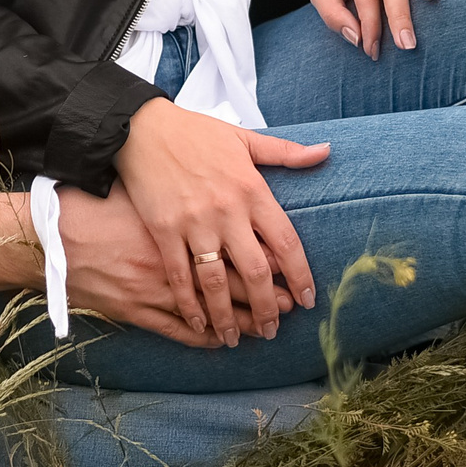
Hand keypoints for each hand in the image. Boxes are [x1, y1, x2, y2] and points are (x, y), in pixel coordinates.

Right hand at [116, 99, 326, 345]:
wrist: (140, 128)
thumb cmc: (195, 132)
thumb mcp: (244, 138)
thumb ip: (286, 152)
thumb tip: (326, 152)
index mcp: (251, 189)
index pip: (286, 241)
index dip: (300, 275)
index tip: (307, 299)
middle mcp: (227, 211)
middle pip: (256, 270)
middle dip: (267, 306)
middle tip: (273, 329)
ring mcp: (194, 224)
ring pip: (217, 282)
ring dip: (228, 315)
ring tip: (237, 338)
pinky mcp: (163, 231)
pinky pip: (179, 276)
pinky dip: (190, 304)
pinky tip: (200, 323)